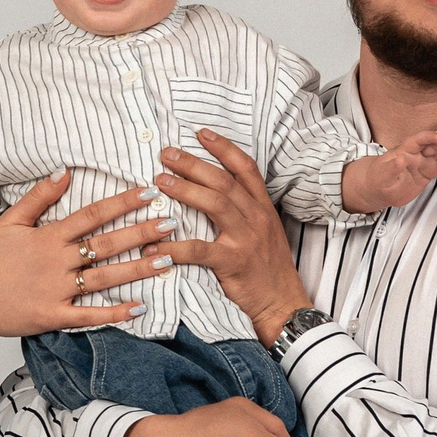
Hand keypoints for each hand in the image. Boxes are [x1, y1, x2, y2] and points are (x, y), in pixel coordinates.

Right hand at [0, 174, 176, 337]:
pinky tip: (139, 307)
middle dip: (142, 233)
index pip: (93, 214)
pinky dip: (115, 312)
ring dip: (138, 269)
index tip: (148, 193)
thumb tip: (64, 171)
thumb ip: (40, 196)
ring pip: (105, 277)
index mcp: (50, 236)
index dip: (123, 203)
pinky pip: (90, 315)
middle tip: (171, 224)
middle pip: (107, 244)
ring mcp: (59, 290)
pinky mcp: (55, 315)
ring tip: (167, 260)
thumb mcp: (11, 220)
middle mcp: (58, 262)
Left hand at [158, 130, 311, 347]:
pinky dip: (173, 247)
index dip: (223, 147)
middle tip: (167, 153)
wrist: (283, 304)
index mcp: (263, 208)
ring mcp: (246, 240)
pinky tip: (152, 245)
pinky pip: (199, 250)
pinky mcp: (233, 263)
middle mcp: (257, 218)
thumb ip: (244, 212)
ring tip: (159, 181)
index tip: (200, 132)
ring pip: (215, 205)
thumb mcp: (264, 233)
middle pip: (224, 181)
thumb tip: (212, 193)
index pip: (245, 168)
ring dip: (185, 190)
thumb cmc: (268, 270)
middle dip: (194, 164)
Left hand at [339, 131, 436, 212]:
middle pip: (435, 144)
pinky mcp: (430, 169)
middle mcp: (417, 152)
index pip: (419, 140)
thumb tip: (400, 160)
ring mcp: (425, 160)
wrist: (378, 188)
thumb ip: (391, 167)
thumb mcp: (381, 175)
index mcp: (404, 150)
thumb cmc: (378, 179)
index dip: (430, 138)